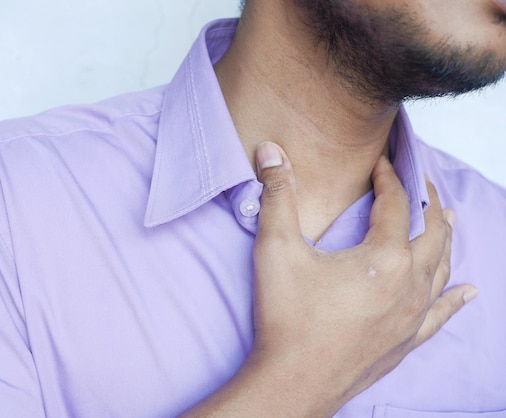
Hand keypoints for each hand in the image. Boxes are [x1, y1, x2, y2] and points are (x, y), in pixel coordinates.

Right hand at [182, 142, 475, 416]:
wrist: (293, 382)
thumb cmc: (286, 316)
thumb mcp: (276, 247)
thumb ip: (276, 194)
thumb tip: (270, 151)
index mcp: (385, 258)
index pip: (397, 204)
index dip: (390, 178)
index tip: (381, 163)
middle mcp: (409, 285)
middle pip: (432, 232)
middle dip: (428, 202)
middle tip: (420, 182)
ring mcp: (411, 316)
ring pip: (442, 268)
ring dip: (444, 239)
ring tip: (446, 219)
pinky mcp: (406, 341)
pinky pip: (440, 314)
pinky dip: (454, 297)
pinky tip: (468, 292)